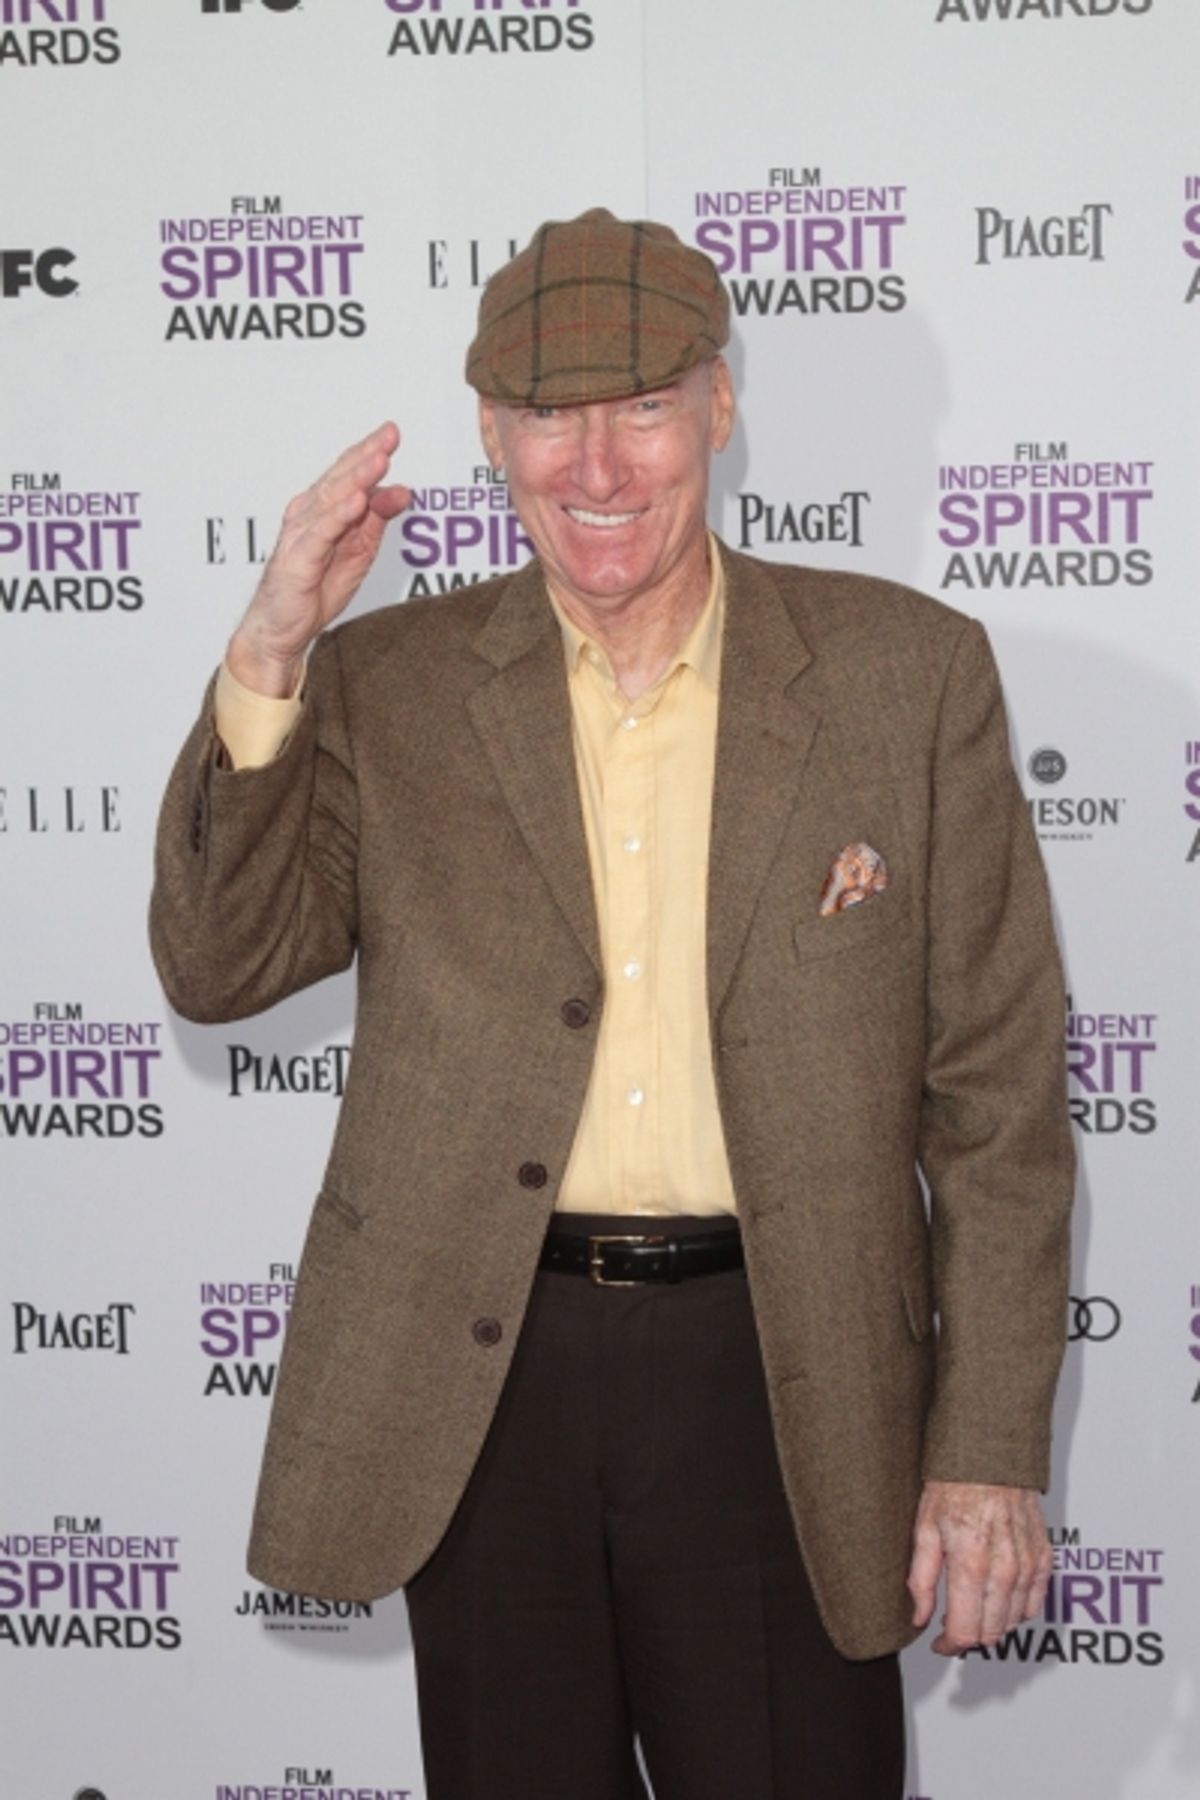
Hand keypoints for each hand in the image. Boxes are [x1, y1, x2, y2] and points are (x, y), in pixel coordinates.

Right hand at [227, 421, 411, 695]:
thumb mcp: (358, 551)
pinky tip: (356, 502)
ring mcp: (300, 535)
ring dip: (356, 478)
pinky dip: (339, 516)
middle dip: (366, 455)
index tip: (392, 432)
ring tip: (379, 460)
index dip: (369, 451)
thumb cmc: (314, 588)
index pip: (348, 473)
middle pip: (340, 478)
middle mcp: (308, 514)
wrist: (281, 630)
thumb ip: (376, 520)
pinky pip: (320, 534)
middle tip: (389, 435)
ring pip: (331, 499)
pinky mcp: (297, 560)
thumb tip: (403, 491)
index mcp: (322, 509)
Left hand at [907, 1480, 1051, 1654]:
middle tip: (952, 1624)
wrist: (990, 1456)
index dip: (950, 1646)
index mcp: (971, 1564)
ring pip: (1013, 1622)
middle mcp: (1005, 1570)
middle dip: (969, 1636)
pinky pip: (1034, 1603)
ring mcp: (1028, 1566)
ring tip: (972, 1608)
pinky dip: (1016, 1610)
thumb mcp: (924, 1528)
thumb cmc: (954, 1486)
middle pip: (991, 1633)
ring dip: (992, 1624)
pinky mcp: (1044, 1559)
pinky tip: (997, 1597)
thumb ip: (921, 1579)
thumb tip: (919, 1618)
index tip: (939, 1643)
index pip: (966, 1632)